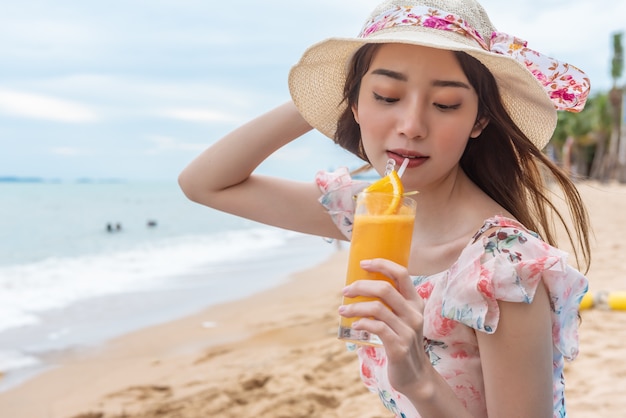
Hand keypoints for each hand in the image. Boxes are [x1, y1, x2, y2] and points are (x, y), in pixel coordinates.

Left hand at [339, 258, 429, 393]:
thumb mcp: (403, 319)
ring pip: (376, 308)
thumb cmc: (402, 342)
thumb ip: (390, 303)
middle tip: (345, 291)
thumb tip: (360, 286)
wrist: (415, 376)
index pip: (402, 273)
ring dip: (354, 307)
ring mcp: (408, 331)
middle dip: (360, 286)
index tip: (363, 263)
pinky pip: (376, 328)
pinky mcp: (399, 347)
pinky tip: (354, 325)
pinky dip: (361, 323)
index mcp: (416, 302)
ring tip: (342, 309)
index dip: (381, 264)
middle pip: (385, 289)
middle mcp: (414, 314)